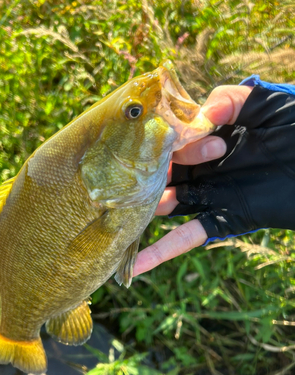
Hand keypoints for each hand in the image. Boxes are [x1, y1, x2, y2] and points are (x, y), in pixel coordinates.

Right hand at [133, 85, 252, 275]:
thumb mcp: (267, 105)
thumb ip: (234, 99)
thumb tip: (203, 115)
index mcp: (208, 138)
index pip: (172, 137)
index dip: (164, 136)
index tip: (165, 134)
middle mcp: (203, 169)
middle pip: (161, 172)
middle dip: (146, 172)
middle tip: (133, 171)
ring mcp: (210, 197)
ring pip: (165, 205)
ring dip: (141, 208)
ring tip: (115, 207)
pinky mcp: (223, 220)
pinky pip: (187, 238)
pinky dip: (161, 253)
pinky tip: (133, 267)